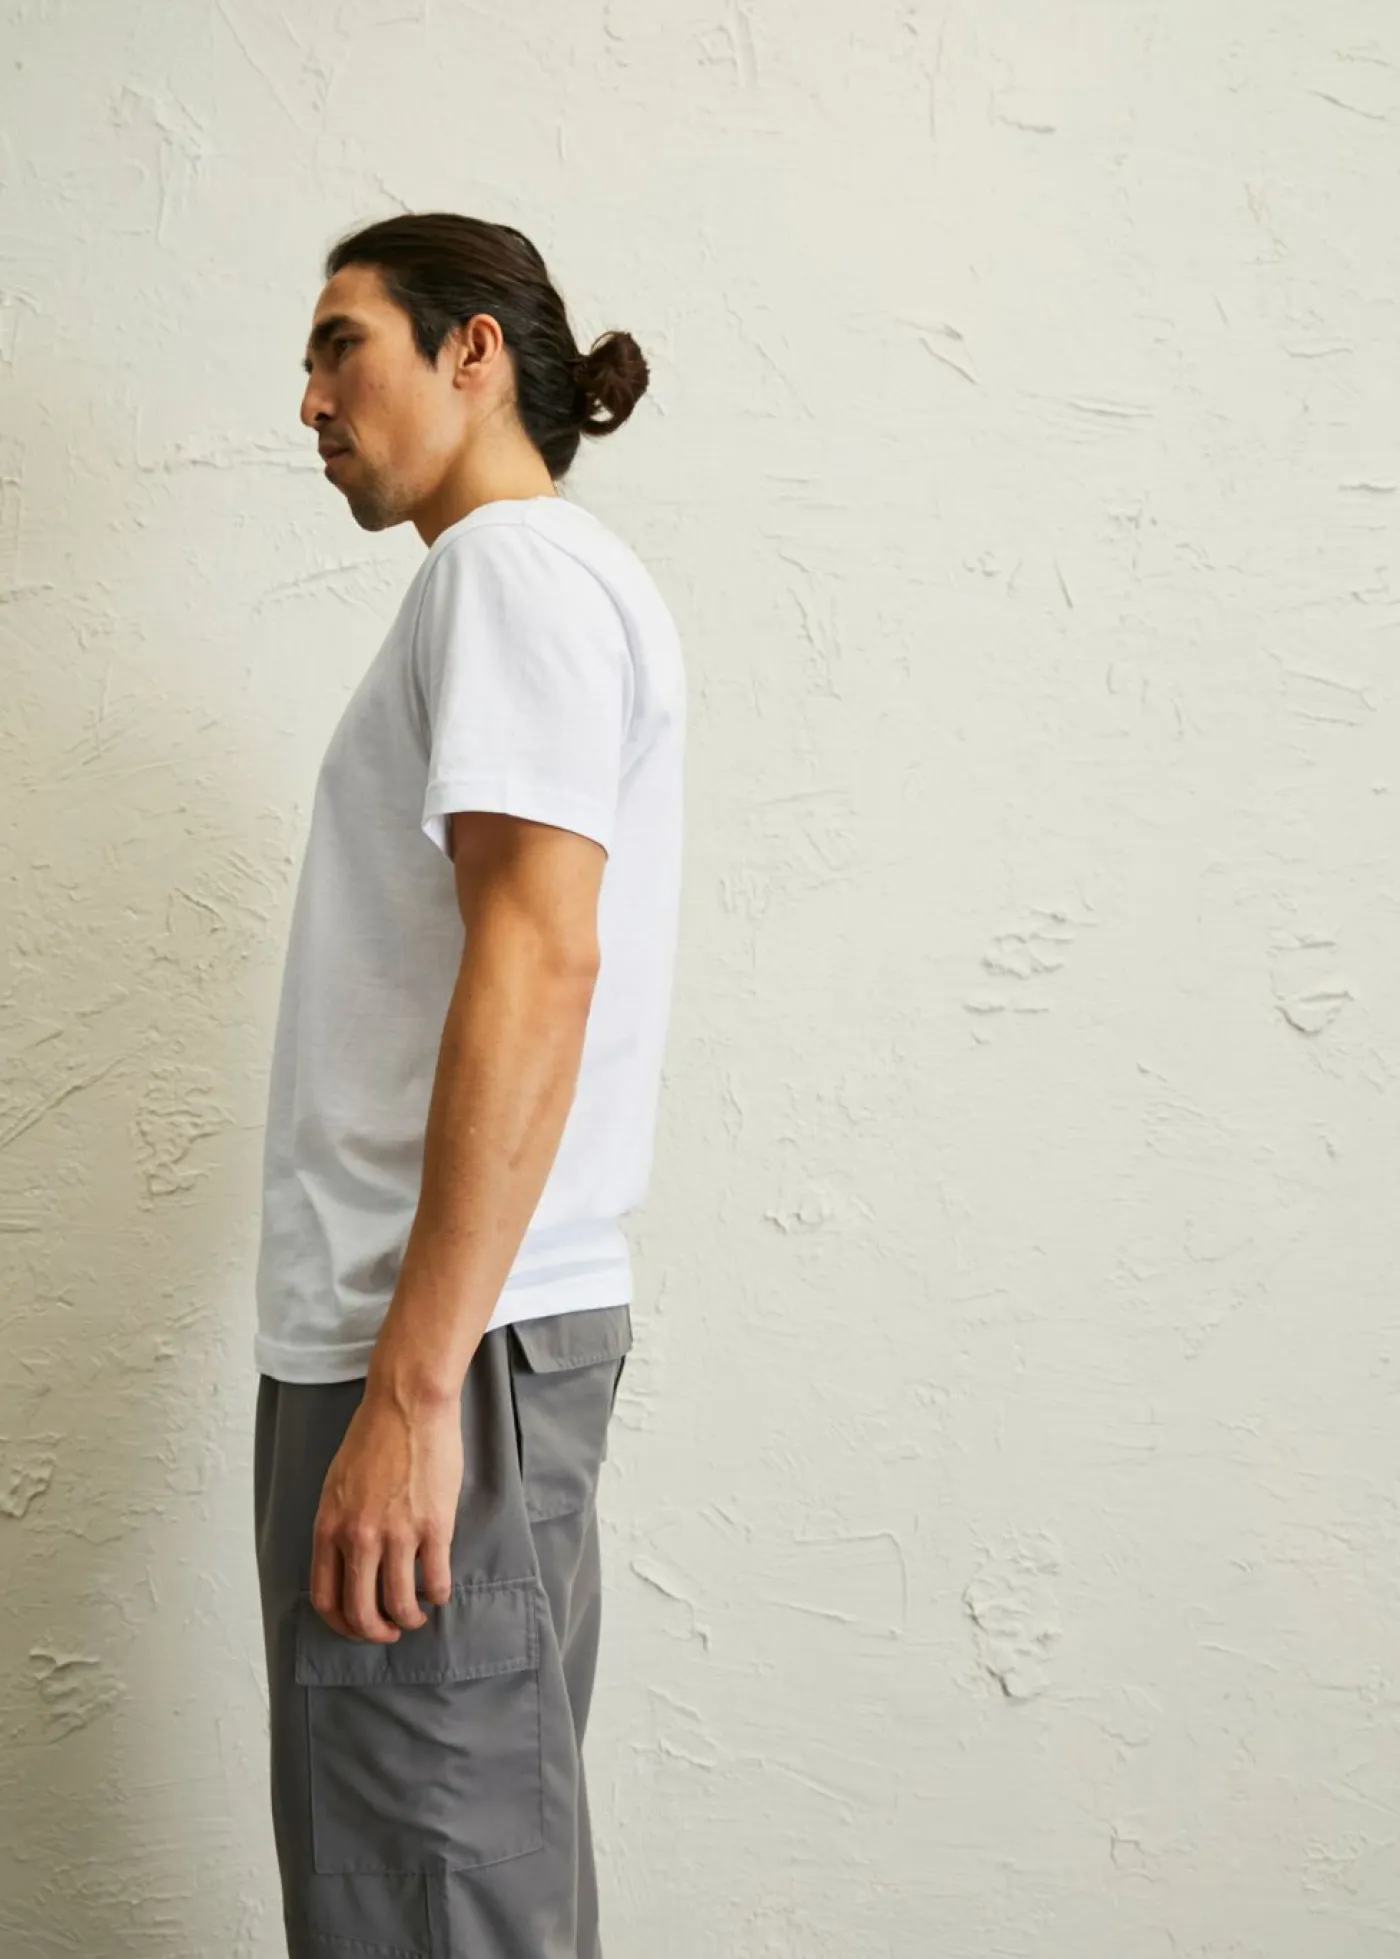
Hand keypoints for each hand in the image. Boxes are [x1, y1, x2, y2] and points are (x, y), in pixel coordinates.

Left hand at [309, 1385, 462, 1640]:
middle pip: (361, 1612)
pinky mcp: (433, 1527)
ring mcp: (397, 1534)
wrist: (408, 1404)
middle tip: (389, 1631)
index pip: (326, 1598)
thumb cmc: (373, 1437)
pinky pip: (435, 1580)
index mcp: (329, 1527)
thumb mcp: (337, 1485)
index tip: (357, 1625)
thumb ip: (338, 1525)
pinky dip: (438, 1595)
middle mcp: (358, 1538)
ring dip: (409, 1619)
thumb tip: (348, 1562)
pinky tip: (439, 1590)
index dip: (342, 1623)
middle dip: (375, 1632)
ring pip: (399, 1603)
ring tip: (416, 1614)